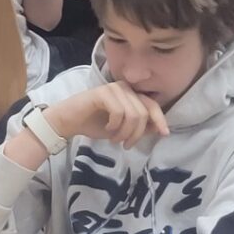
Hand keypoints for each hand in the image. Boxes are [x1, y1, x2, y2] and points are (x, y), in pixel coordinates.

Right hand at [45, 81, 168, 149]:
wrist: (68, 121)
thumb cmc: (94, 124)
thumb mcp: (122, 129)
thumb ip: (139, 127)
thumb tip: (159, 129)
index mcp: (131, 95)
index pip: (152, 105)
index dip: (160, 119)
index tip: (164, 134)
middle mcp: (125, 88)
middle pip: (143, 112)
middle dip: (136, 133)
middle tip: (126, 145)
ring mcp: (114, 88)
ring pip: (133, 114)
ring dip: (125, 132)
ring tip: (115, 139)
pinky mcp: (102, 92)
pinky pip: (119, 112)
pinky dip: (115, 126)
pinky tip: (107, 129)